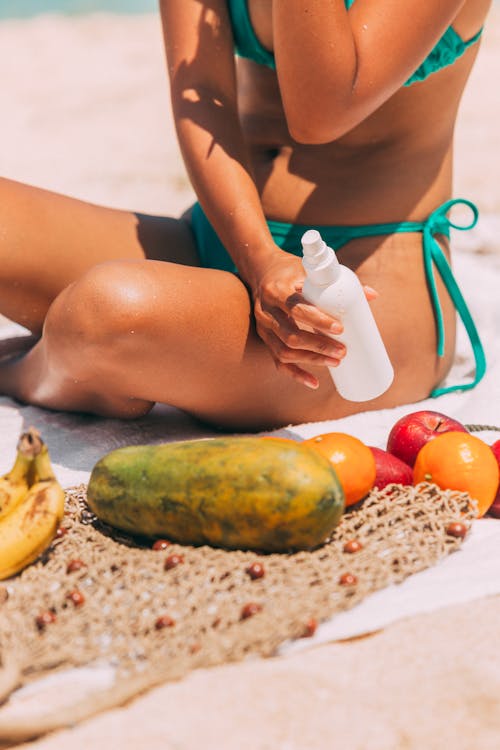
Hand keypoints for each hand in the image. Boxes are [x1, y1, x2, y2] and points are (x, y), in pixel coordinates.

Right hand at [251, 251, 377, 388]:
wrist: (261, 271)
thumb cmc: (292, 270)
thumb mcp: (310, 271)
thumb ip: (338, 282)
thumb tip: (373, 296)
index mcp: (277, 290)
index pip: (297, 308)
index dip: (318, 321)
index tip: (340, 329)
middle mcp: (267, 311)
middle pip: (291, 335)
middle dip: (319, 346)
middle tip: (343, 351)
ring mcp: (264, 327)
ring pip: (284, 351)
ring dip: (311, 360)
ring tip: (335, 362)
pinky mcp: (265, 338)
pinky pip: (278, 361)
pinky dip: (296, 374)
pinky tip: (314, 383)